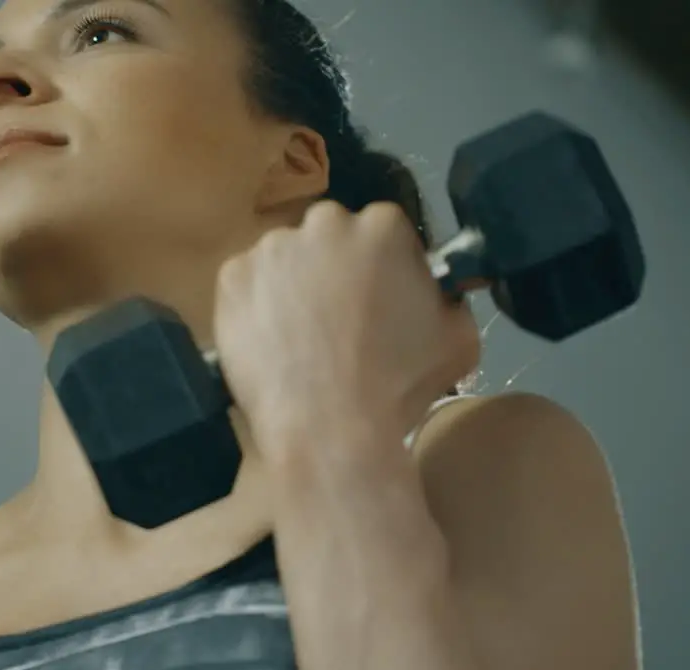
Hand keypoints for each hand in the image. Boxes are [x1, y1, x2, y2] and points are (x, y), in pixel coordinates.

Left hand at [213, 200, 479, 464]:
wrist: (325, 426)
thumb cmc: (398, 386)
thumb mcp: (458, 340)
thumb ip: (449, 300)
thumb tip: (437, 294)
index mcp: (382, 227)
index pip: (384, 232)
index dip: (383, 268)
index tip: (380, 299)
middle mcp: (324, 223)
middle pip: (330, 237)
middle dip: (334, 268)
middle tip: (337, 319)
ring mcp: (271, 248)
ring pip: (284, 259)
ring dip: (292, 285)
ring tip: (299, 337)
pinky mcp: (231, 277)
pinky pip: (246, 284)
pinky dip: (253, 306)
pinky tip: (269, 343)